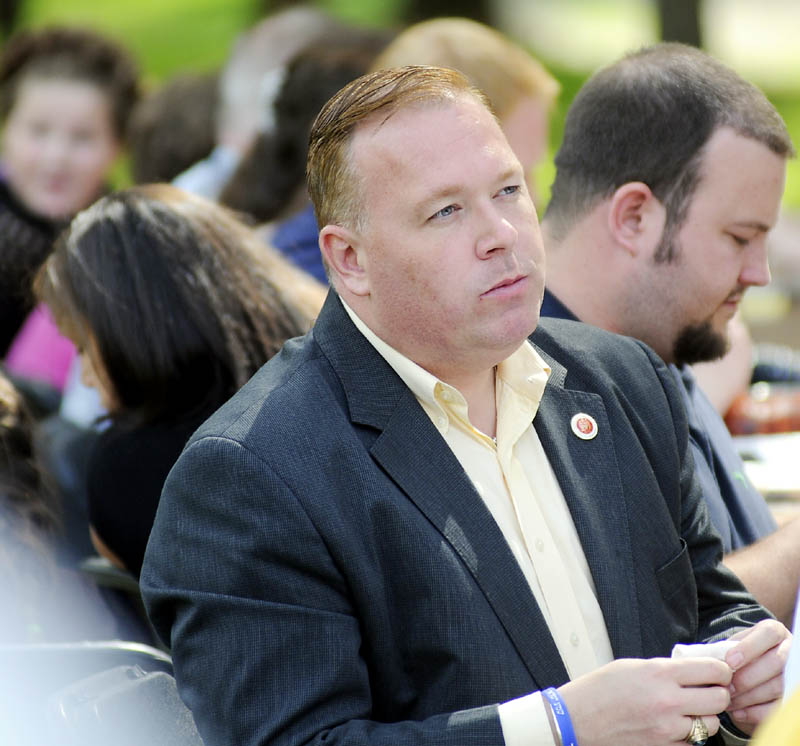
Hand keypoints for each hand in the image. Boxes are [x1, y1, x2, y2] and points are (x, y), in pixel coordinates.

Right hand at [559, 657, 730, 745]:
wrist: (577, 719)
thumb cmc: (599, 689)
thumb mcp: (632, 666)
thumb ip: (665, 669)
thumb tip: (692, 671)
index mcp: (659, 673)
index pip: (713, 670)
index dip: (721, 670)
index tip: (718, 672)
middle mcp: (668, 700)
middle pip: (719, 699)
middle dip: (718, 694)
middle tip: (708, 691)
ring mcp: (667, 728)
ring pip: (710, 725)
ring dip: (704, 717)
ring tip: (689, 711)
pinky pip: (692, 743)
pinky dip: (688, 736)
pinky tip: (674, 726)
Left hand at [725, 619, 790, 732]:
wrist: (752, 669)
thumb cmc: (738, 654)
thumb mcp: (733, 645)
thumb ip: (726, 650)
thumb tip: (709, 662)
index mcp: (774, 632)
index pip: (768, 634)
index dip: (749, 648)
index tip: (729, 662)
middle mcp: (790, 650)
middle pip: (776, 662)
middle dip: (748, 677)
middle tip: (726, 688)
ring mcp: (795, 674)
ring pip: (778, 686)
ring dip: (749, 697)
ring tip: (728, 701)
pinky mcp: (793, 698)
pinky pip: (779, 707)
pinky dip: (757, 712)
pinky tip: (738, 713)